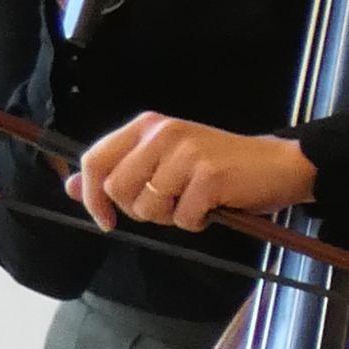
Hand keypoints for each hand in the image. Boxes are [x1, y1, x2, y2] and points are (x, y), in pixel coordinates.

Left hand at [70, 115, 314, 233]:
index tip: (105, 218)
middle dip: (138, 210)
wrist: (277, 164)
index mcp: (147, 126)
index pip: (95, 160)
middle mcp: (163, 134)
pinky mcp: (209, 176)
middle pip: (118, 189)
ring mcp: (186, 154)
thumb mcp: (163, 161)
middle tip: (167, 207)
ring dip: (170, 217)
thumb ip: (119, 171)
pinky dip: (198, 222)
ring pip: (148, 207)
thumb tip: (70, 185)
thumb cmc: (220, 165)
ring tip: (194, 203)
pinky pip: (184, 218)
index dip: (91, 195)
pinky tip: (214, 207)